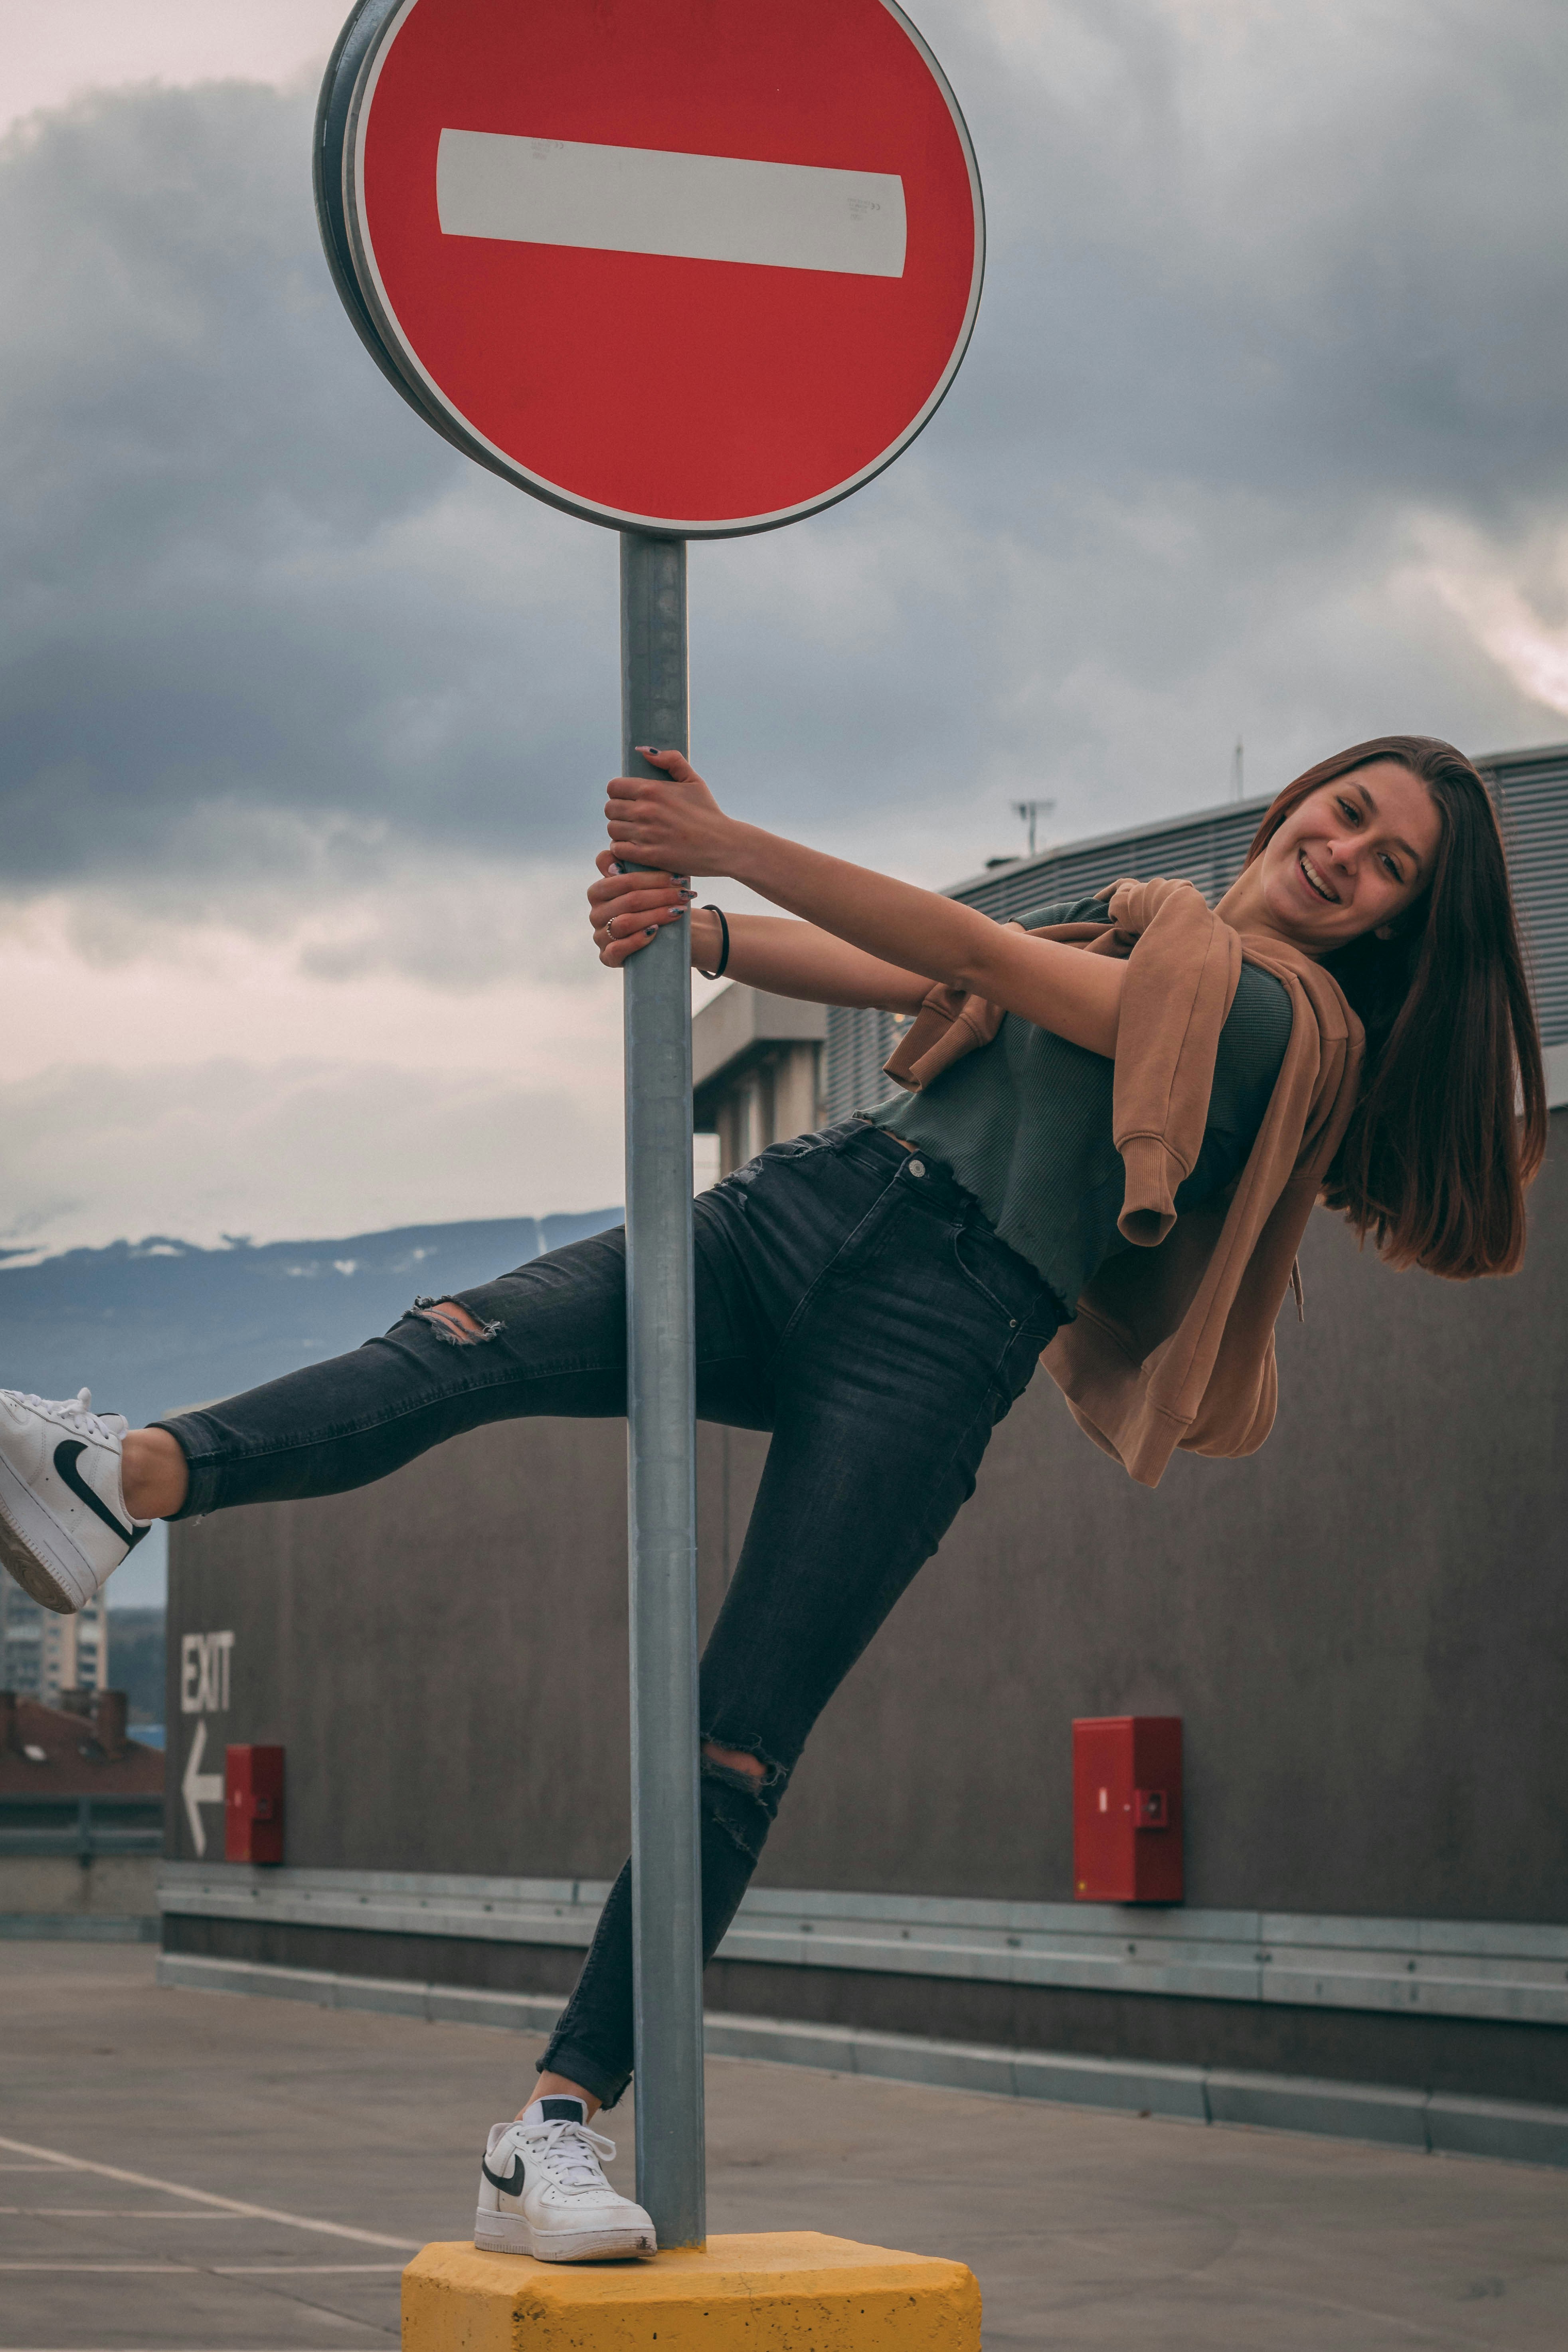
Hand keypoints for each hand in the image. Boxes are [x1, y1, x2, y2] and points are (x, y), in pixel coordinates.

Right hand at [586, 849, 695, 967]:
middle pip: (628, 900)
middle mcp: (596, 912)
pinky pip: (618, 948)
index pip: (620, 880)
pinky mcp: (607, 956)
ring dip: (656, 915)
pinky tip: (656, 932)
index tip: (677, 877)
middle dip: (661, 895)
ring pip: (625, 922)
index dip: (651, 878)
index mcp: (598, 891)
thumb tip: (619, 848)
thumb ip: (633, 865)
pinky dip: (638, 939)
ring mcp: (600, 935)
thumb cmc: (652, 905)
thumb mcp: (645, 884)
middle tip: (686, 893)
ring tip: (680, 910)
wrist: (660, 939)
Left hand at [605, 749, 740, 876]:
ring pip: (612, 829)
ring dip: (620, 830)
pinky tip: (635, 846)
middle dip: (619, 812)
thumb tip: (644, 751)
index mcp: (653, 789)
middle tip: (632, 816)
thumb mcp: (693, 780)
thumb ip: (670, 761)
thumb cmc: (708, 812)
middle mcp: (645, 810)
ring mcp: (645, 834)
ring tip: (634, 832)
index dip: (618, 792)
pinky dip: (623, 848)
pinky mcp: (648, 855)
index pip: (613, 787)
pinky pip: (618, 848)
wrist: (723, 845)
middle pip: (610, 809)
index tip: (628, 798)